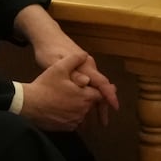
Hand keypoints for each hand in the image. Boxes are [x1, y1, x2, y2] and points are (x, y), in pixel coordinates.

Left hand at [14, 5, 118, 123]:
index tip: (115, 107)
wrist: (46, 37)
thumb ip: (71, 72)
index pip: (102, 82)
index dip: (109, 95)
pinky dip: (88, 98)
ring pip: (94, 88)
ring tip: (95, 122)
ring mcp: (85, 69)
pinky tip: (85, 109)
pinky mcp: (80, 71)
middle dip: (103, 106)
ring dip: (95, 104)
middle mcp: (89, 67)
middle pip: (100, 88)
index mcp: (85, 65)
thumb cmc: (49, 50)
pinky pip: (88, 87)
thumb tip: (86, 82)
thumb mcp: (55, 62)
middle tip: (104, 123)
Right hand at [21, 52, 108, 131]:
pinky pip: (74, 121)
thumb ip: (74, 60)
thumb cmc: (45, 85)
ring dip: (81, 108)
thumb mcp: (58, 68)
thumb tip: (85, 55)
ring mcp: (74, 121)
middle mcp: (83, 110)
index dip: (103, 90)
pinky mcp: (66, 128)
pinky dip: (72, 116)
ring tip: (71, 101)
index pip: (100, 94)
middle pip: (91, 104)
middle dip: (89, 98)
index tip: (110, 89)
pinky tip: (64, 110)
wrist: (29, 105)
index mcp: (85, 96)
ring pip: (83, 113)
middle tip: (82, 92)